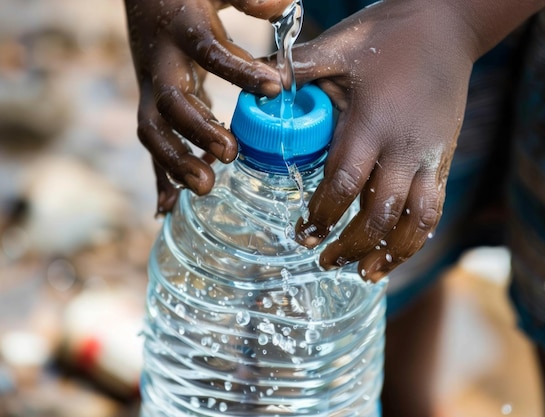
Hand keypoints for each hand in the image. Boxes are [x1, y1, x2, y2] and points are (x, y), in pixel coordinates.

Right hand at [124, 0, 288, 213]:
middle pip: (169, 104)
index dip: (239, 71)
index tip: (274, 88)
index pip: (209, 52)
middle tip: (231, 154)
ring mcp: (150, 89)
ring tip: (205, 188)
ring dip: (175, 163)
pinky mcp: (152, 107)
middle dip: (197, 132)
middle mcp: (160, 65)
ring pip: (153, 132)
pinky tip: (167, 208)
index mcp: (182, 31)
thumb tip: (285, 3)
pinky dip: (159, 177)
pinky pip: (155, 145)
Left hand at [289, 0, 544, 280]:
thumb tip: (255, 81)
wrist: (448, 25)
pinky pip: (433, 209)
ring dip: (389, 252)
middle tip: (325, 260)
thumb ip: (296, 67)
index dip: (323, 215)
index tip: (304, 233)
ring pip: (415, 221)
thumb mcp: (339, 47)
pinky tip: (397, 251)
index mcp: (371, 124)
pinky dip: (415, 237)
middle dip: (350, 244)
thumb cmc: (387, 35)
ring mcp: (429, 156)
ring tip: (365, 273)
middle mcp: (403, 148)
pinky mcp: (445, 158)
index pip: (343, 184)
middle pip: (378, 214)